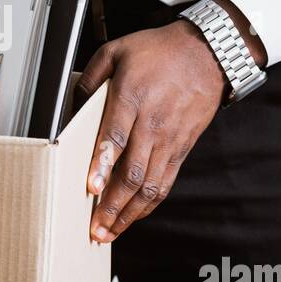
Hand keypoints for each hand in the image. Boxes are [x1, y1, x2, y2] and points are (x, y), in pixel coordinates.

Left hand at [75, 0, 265, 242]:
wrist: (207, 53)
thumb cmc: (159, 51)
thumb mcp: (117, 50)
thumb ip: (92, 76)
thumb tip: (73, 103)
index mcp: (133, 97)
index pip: (115, 136)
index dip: (102, 164)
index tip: (89, 187)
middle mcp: (152, 123)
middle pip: (132, 171)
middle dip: (111, 204)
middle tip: (94, 227)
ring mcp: (169, 138)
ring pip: (149, 184)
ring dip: (128, 212)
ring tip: (109, 231)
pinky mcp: (182, 148)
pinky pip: (165, 182)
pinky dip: (149, 203)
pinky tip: (133, 216)